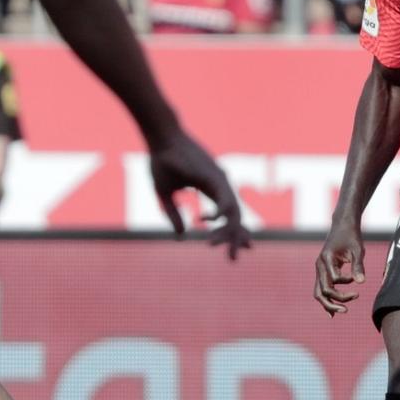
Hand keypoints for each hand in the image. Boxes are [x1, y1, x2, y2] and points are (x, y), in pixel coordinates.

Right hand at [146, 128, 249, 258]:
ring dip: (226, 232)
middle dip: (235, 239)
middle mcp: (220, 184)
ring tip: (212, 246)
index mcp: (211, 188)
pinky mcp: (214, 175)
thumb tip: (182, 236)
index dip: (234, 233)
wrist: (159, 139)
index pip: (229, 215)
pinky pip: (223, 199)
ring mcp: (219, 179)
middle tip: (232, 260)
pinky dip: (217, 213)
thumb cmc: (162, 162)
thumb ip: (174, 215)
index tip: (239, 251)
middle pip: (236, 217)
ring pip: (233, 212)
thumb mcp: (165, 195)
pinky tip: (206, 222)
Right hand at [312, 219, 364, 315]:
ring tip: (343, 311)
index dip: (346, 282)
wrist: (343, 225)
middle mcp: (319, 265)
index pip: (334, 280)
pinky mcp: (322, 271)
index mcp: (326, 259)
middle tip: (348, 309)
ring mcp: (319, 269)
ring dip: (329, 304)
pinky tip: (333, 311)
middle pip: (322, 291)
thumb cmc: (352, 236)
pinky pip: (320, 288)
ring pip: (318, 292)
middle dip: (334, 302)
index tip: (356, 278)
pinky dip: (326, 299)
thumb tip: (361, 283)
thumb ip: (358, 266)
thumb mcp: (358, 250)